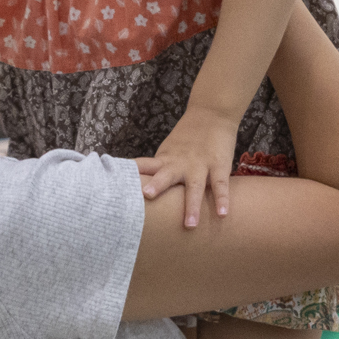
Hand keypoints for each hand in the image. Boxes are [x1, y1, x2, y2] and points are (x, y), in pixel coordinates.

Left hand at [137, 108, 242, 228]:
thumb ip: (157, 171)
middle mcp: (179, 164)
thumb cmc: (187, 139)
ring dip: (192, 206)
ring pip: (195, 186)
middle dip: (157, 185)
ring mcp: (200, 165)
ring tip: (190, 225)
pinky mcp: (218, 165)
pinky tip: (223, 214)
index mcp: (164, 160)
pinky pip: (220, 185)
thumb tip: (139, 192)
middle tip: (146, 196)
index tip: (115, 187)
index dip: (131, 176)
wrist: (212, 113)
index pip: (143, 167)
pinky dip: (222, 199)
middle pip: (166, 175)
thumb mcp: (168, 152)